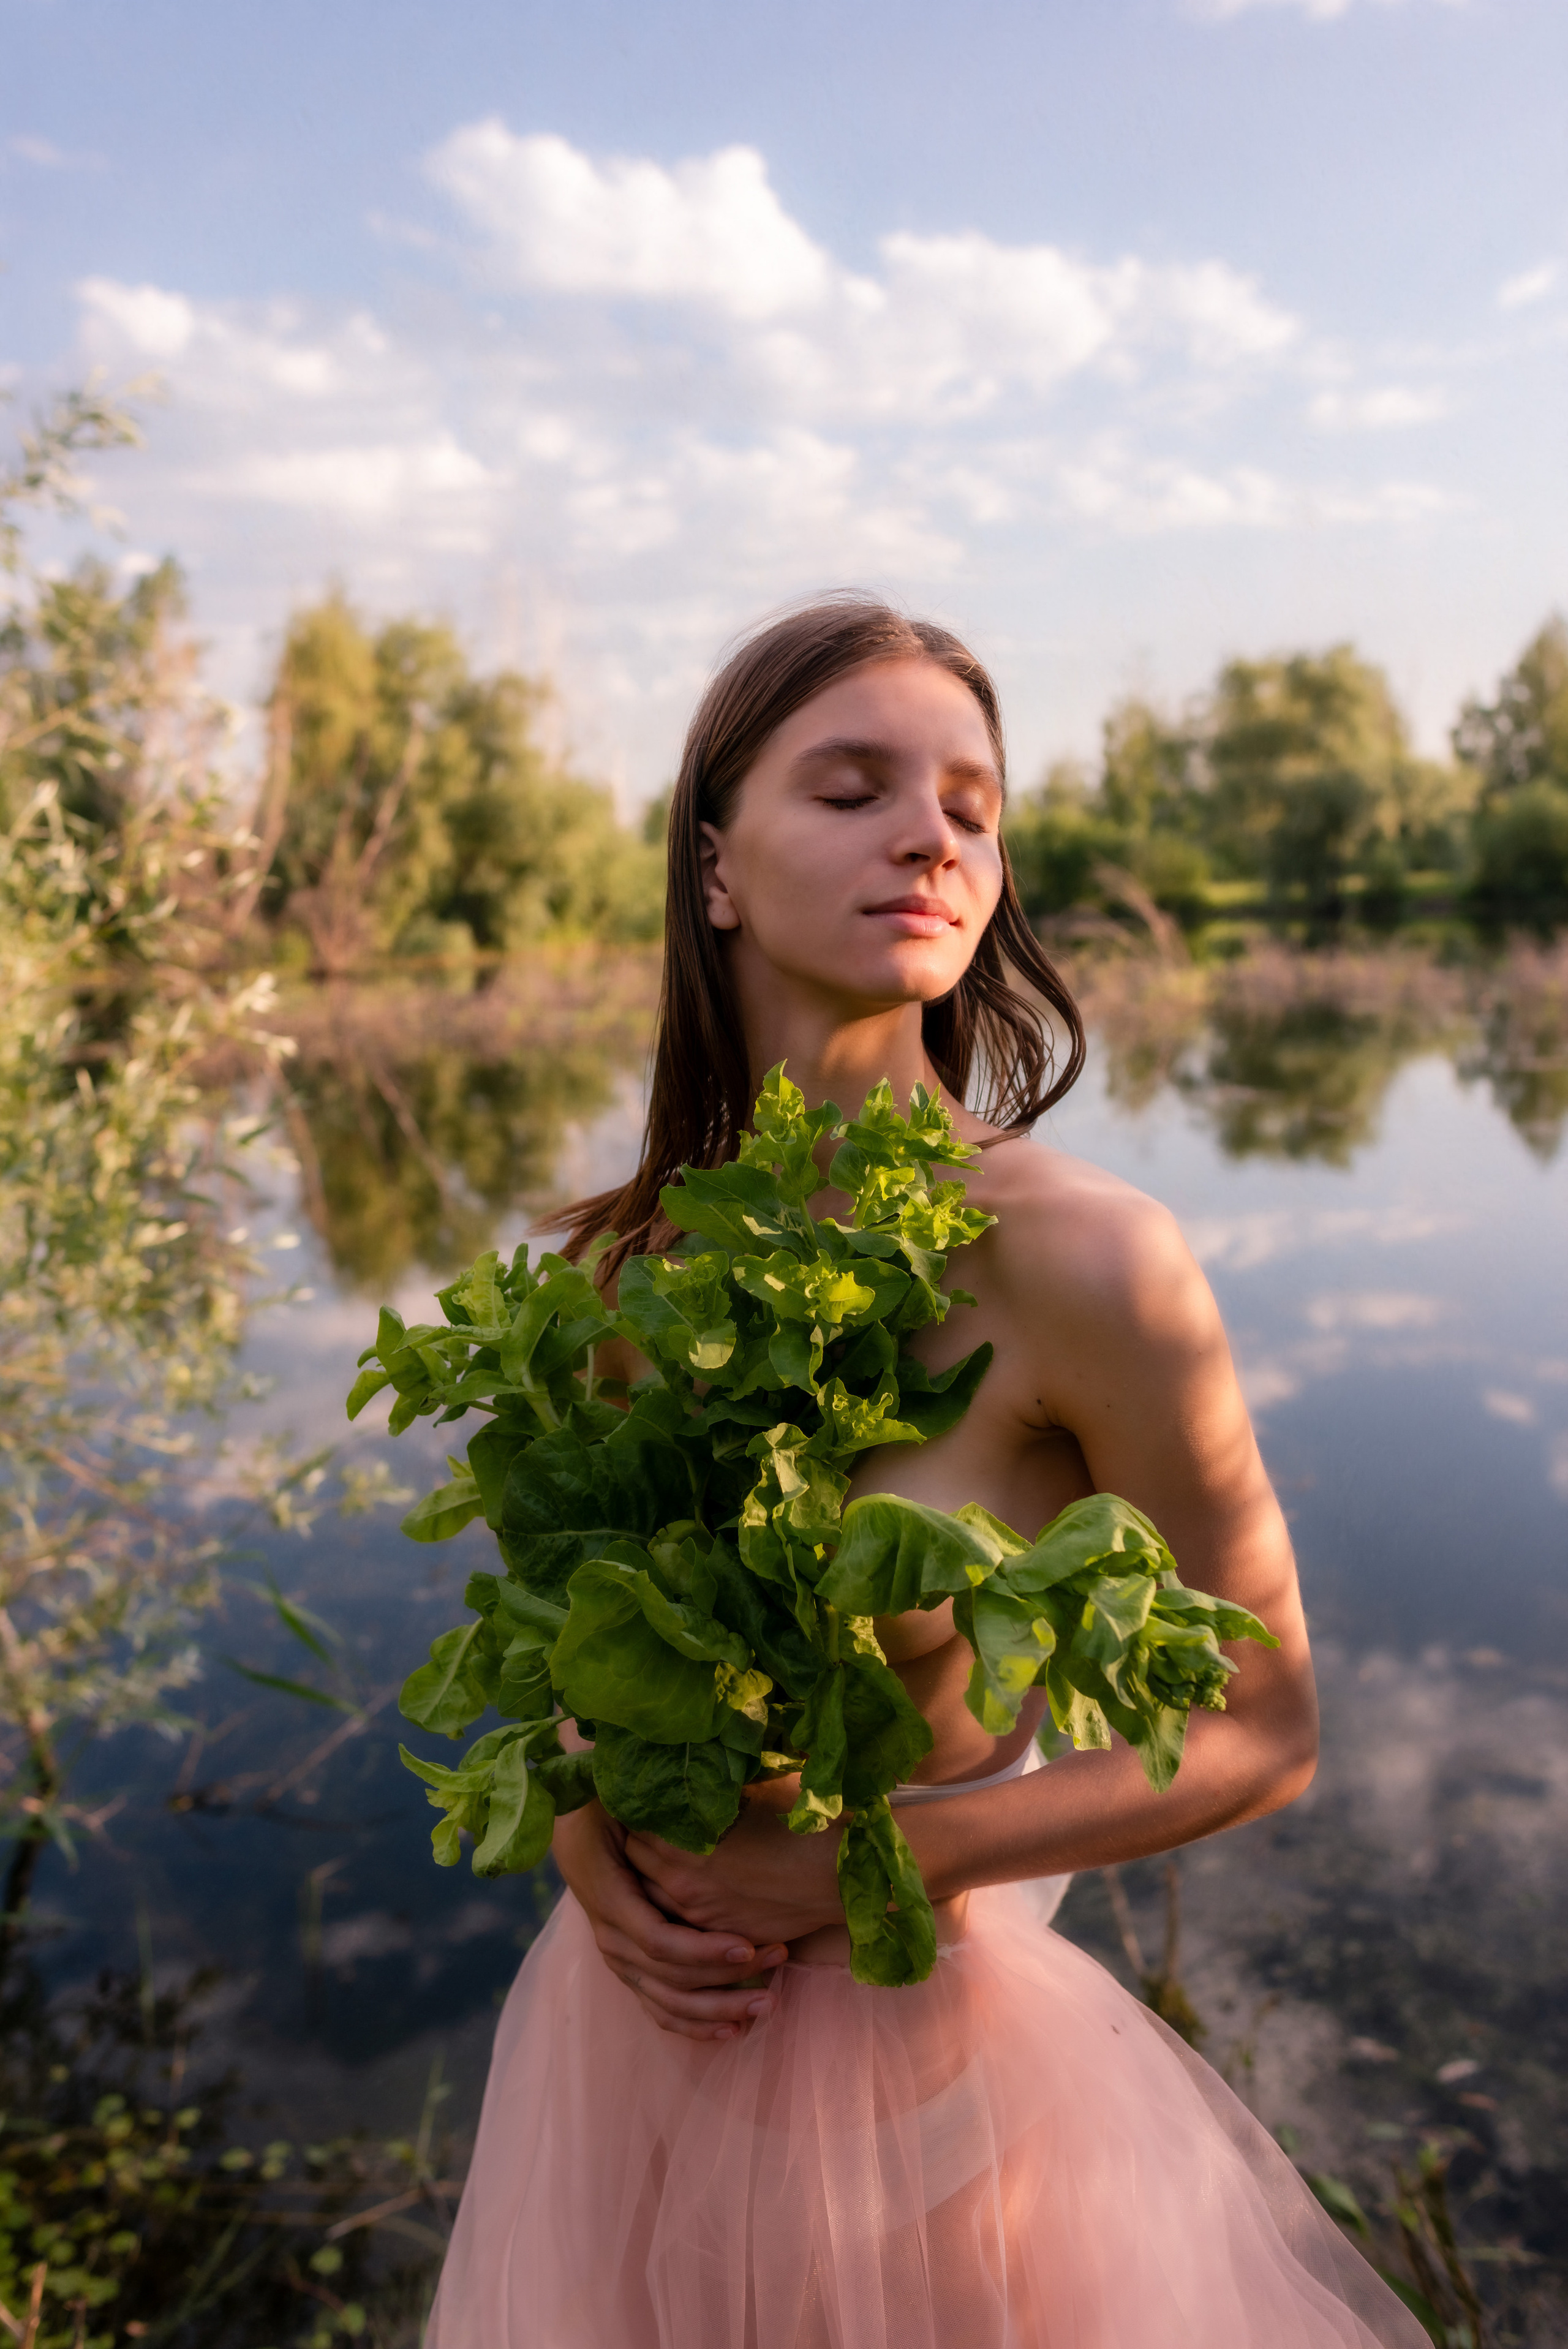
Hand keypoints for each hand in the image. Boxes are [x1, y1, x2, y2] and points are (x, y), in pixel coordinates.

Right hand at [552, 1799, 789, 2041]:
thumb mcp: (624, 1808)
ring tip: (767, 2004)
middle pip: (671, 1977)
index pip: (659, 1941)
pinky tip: (732, 2031)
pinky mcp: (629, 1970)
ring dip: (720, 2009)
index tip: (747, 1945)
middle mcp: (612, 1939)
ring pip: (670, 2002)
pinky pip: (660, 2009)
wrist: (574, 1821)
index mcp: (611, 1900)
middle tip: (778, 1959)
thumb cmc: (606, 1807)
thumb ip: (655, 1827)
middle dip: (727, 1977)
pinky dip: (695, 2025)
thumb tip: (694, 1827)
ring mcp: (619, 1959)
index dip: (703, 1950)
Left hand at [624, 1793, 843, 1951]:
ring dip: (656, 1877)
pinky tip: (699, 1885)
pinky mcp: (722, 1936)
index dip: (638, 1810)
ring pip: (654, 1897)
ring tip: (673, 1855)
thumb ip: (707, 1792)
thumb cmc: (797, 1824)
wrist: (840, 1875)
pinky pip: (684, 1921)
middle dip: (641, 1843)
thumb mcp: (748, 1793)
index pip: (634, 1827)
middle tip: (652, 1825)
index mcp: (682, 1847)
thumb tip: (688, 1774)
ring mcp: (701, 1917)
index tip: (644, 1797)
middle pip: (635, 1863)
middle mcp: (682, 1887)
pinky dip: (682, 1903)